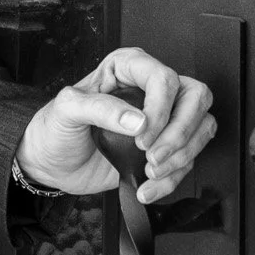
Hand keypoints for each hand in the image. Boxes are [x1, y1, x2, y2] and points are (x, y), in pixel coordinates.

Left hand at [15, 46, 216, 204]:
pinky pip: (190, 159)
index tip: (141, 137)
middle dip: (179, 133)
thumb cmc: (56, 129)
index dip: (160, 109)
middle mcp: (150, 89)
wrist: (53, 164)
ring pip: (202, 127)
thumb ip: (99, 108)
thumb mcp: (66, 111)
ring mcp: (163, 118)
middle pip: (195, 97)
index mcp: (127, 68)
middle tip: (152, 156)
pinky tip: (149, 186)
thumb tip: (138, 121)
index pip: (164, 78)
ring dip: (181, 156)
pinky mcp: (166, 147)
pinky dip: (173, 178)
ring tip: (149, 171)